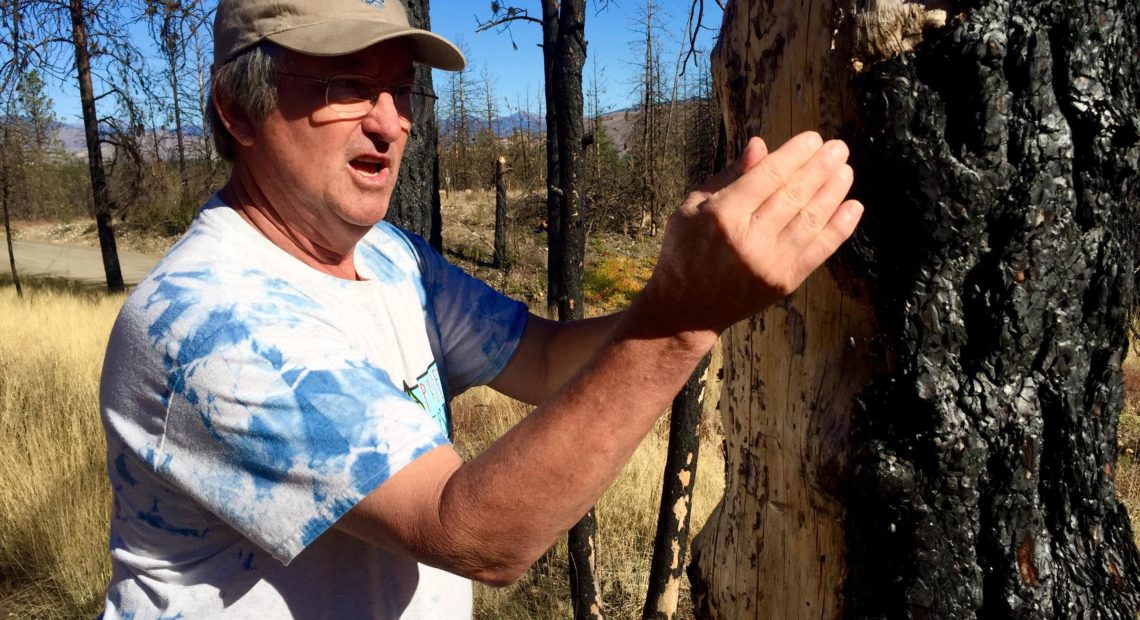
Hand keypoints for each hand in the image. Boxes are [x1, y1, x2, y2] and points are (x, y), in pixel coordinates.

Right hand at [637, 131, 863, 344]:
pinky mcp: (784, 282)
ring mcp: (770, 263)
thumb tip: (760, 145)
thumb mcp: (692, 208)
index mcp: (723, 215)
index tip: (814, 138)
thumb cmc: (685, 251)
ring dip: (833, 192)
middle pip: (794, 194)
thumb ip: (728, 177)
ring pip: (811, 219)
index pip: (768, 176)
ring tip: (846, 171)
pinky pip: (819, 250)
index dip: (795, 155)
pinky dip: (840, 228)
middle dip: (820, 167)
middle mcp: (749, 239)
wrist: (686, 309)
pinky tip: (853, 207)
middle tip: (838, 148)